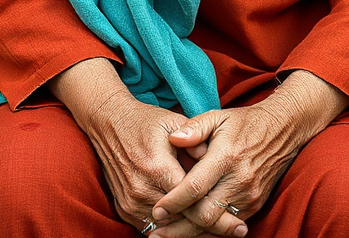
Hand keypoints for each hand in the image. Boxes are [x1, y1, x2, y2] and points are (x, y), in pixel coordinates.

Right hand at [48, 59, 246, 234]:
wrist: (108, 123)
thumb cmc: (146, 122)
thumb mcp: (174, 122)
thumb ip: (196, 139)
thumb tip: (214, 158)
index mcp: (158, 167)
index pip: (192, 201)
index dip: (218, 215)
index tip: (240, 223)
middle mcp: (142, 189)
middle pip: (182, 220)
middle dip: (210, 228)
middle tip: (237, 232)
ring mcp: (130, 202)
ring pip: (167, 229)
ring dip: (190, 232)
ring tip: (217, 232)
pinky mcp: (124, 208)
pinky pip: (151, 227)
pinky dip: (171, 230)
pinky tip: (191, 229)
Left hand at [150, 71, 348, 237]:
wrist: (283, 130)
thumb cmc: (244, 122)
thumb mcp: (218, 116)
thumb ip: (194, 128)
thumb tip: (173, 139)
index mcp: (226, 156)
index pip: (195, 187)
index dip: (174, 202)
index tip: (157, 210)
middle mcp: (239, 180)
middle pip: (205, 214)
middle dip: (178, 227)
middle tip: (155, 232)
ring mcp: (250, 195)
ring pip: (217, 226)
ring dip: (191, 235)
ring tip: (167, 237)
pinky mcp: (256, 204)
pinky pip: (229, 226)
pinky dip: (211, 233)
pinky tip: (192, 234)